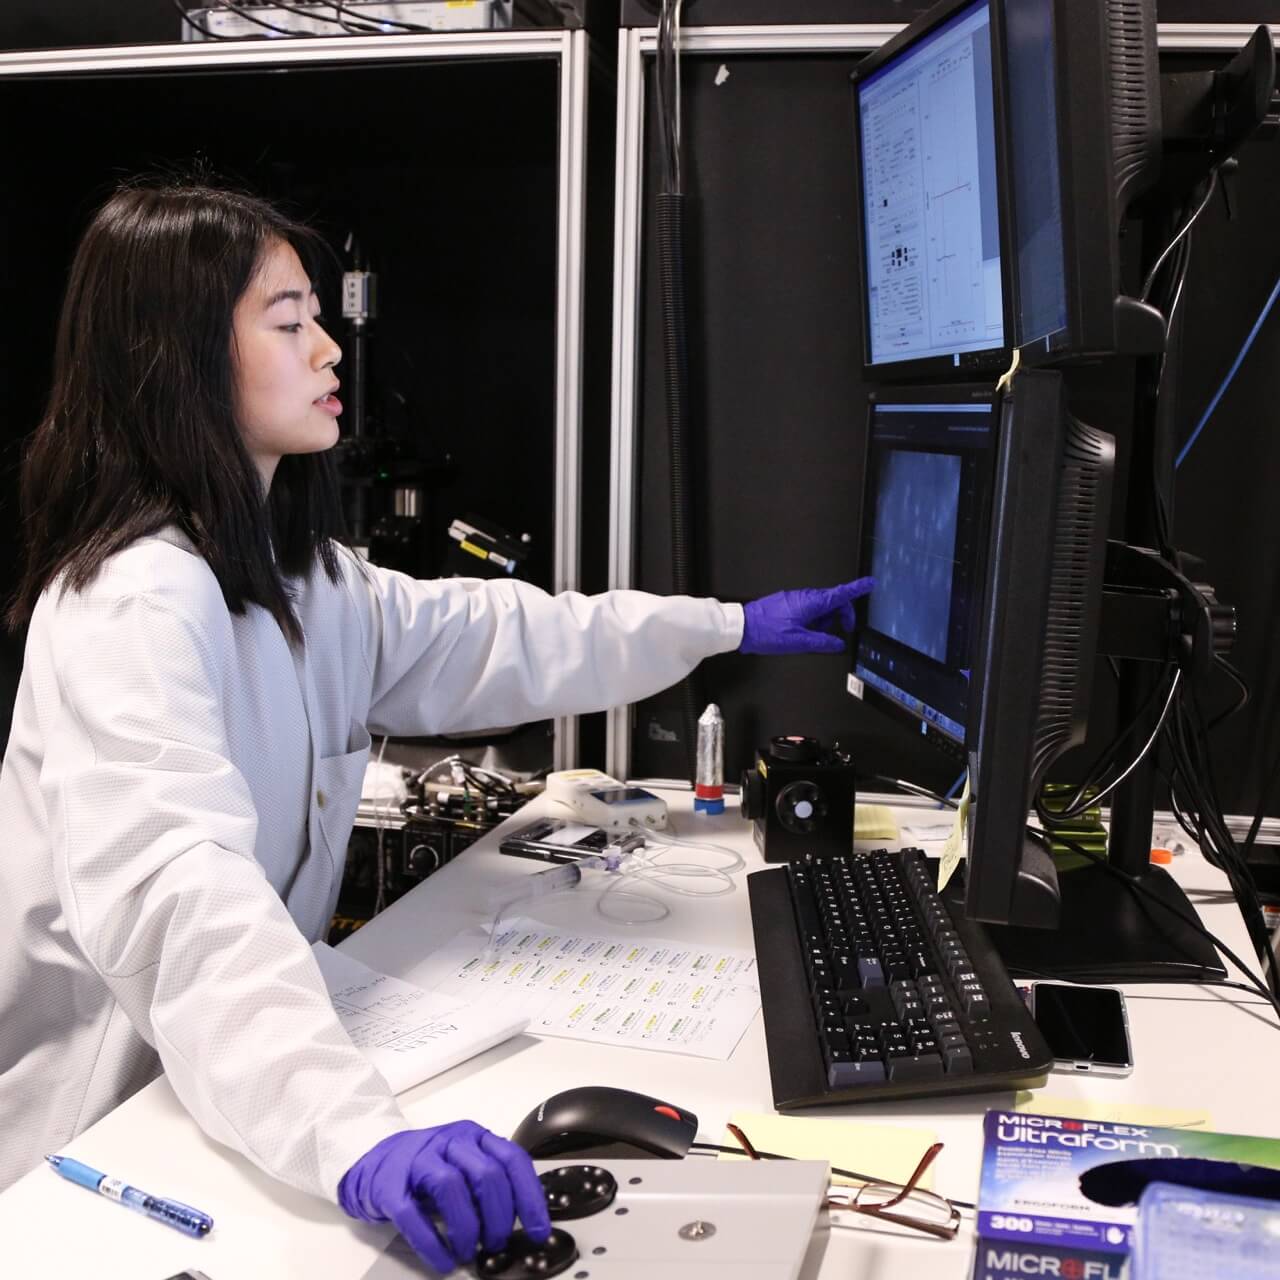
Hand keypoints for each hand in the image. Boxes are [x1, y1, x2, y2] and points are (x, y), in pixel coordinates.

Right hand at [338, 1122, 551, 1272]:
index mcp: (474, 1137)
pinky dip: (431, 1243)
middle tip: (497, 1244)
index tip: (539, 1231)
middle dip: (498, 1217)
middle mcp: (449, 1142)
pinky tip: (442, 1260)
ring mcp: (417, 1160)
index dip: (529, 1197)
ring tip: (469, 1251)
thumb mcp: (464, 1165)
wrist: (374, 1161)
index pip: (512, 1160)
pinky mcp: (390, 1185)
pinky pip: (412, 1215)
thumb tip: (524, 1222)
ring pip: (451, 1187)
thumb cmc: (427, 1168)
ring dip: (467, 1228)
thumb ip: (491, 1184)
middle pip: (486, 1174)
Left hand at [739, 578, 874, 655]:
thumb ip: (822, 643)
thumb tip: (838, 644)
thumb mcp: (798, 642)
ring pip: (820, 607)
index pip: (840, 594)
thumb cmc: (767, 632)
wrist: (741, 627)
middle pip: (833, 601)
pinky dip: (813, 619)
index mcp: (811, 603)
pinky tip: (804, 632)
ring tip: (815, 636)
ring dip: (825, 620)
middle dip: (842, 615)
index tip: (869, 584)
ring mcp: (795, 598)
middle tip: (844, 631)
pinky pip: (808, 608)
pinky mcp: (787, 603)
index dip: (857, 589)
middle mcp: (804, 597)